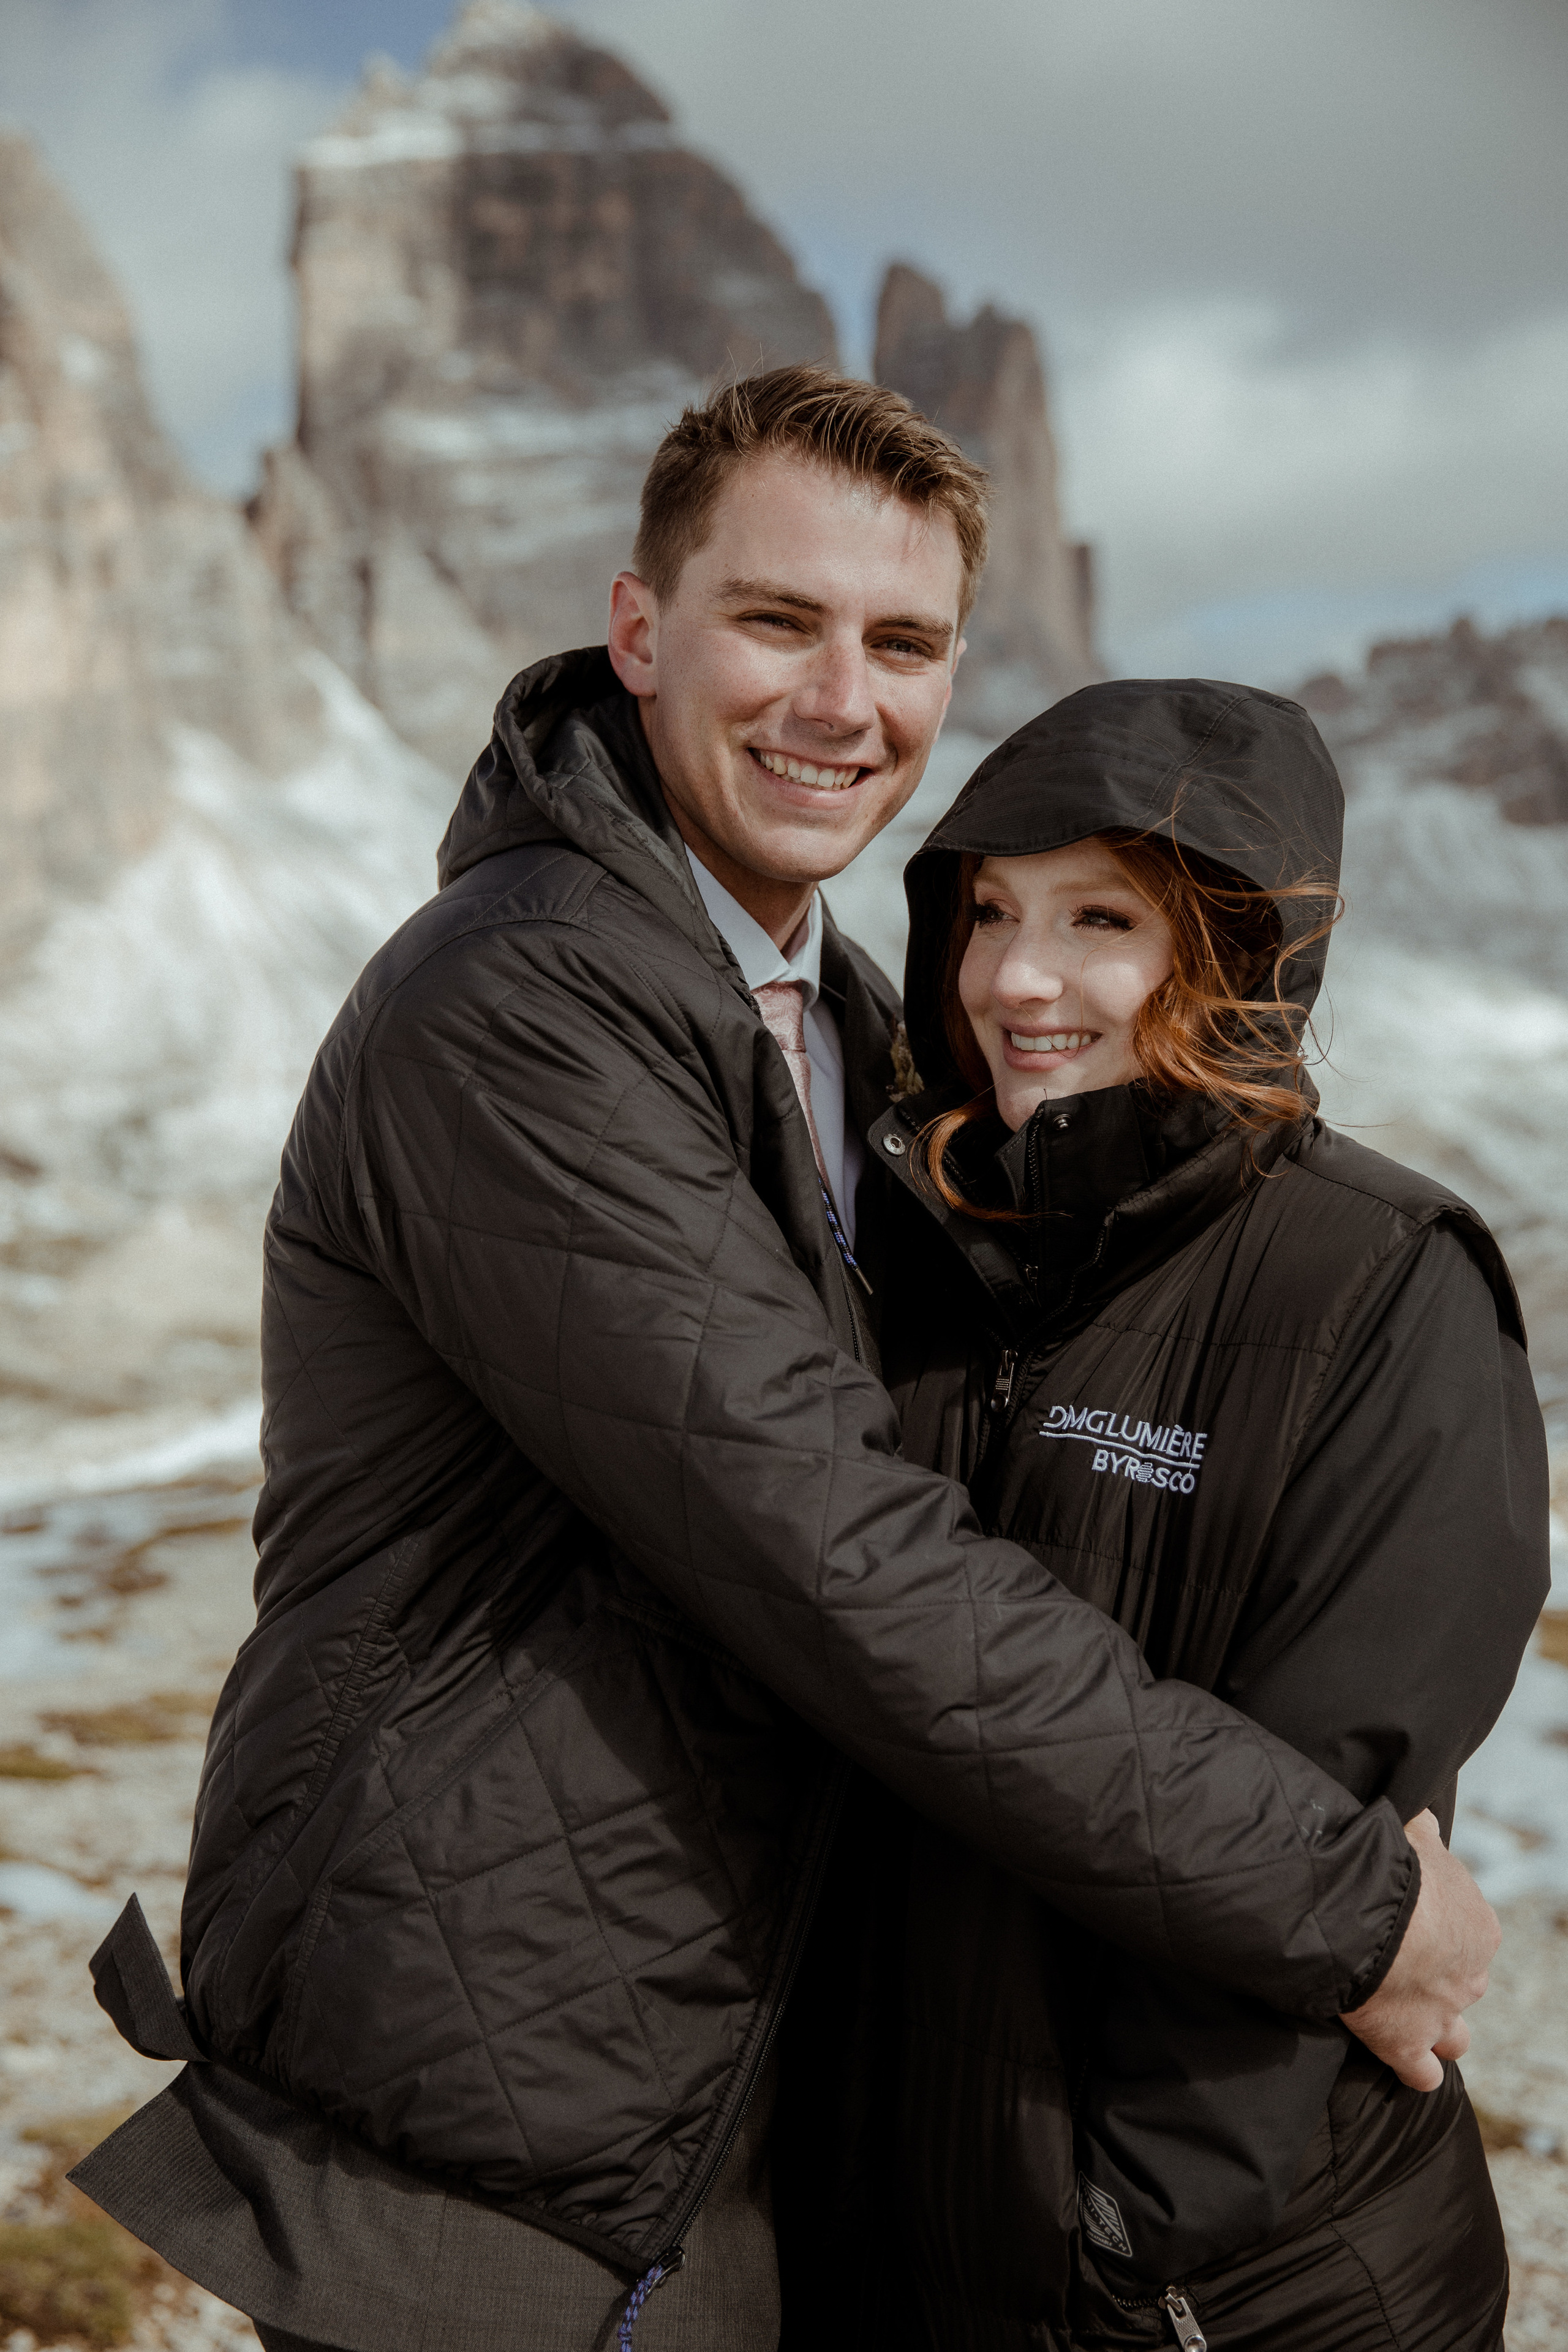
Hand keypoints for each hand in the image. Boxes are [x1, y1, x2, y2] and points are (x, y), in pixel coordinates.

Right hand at [1339, 1810, 1498, 2090]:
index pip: (1470, 1936)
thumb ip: (1423, 1834)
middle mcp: (1469, 1976)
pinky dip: (1414, 2070)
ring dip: (1436, 2031)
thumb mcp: (1414, 1835)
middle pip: (1464, 1986)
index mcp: (1478, 1927)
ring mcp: (1442, 2015)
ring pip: (1455, 2038)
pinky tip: (1398, 2059)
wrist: (1361, 1912)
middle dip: (1439, 1980)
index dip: (1441, 1932)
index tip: (1412, 1925)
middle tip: (1402, 1966)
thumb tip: (1422, 1821)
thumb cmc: (1388, 1866)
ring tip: (1405, 2017)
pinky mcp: (1407, 2045)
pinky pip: (1422, 2074)